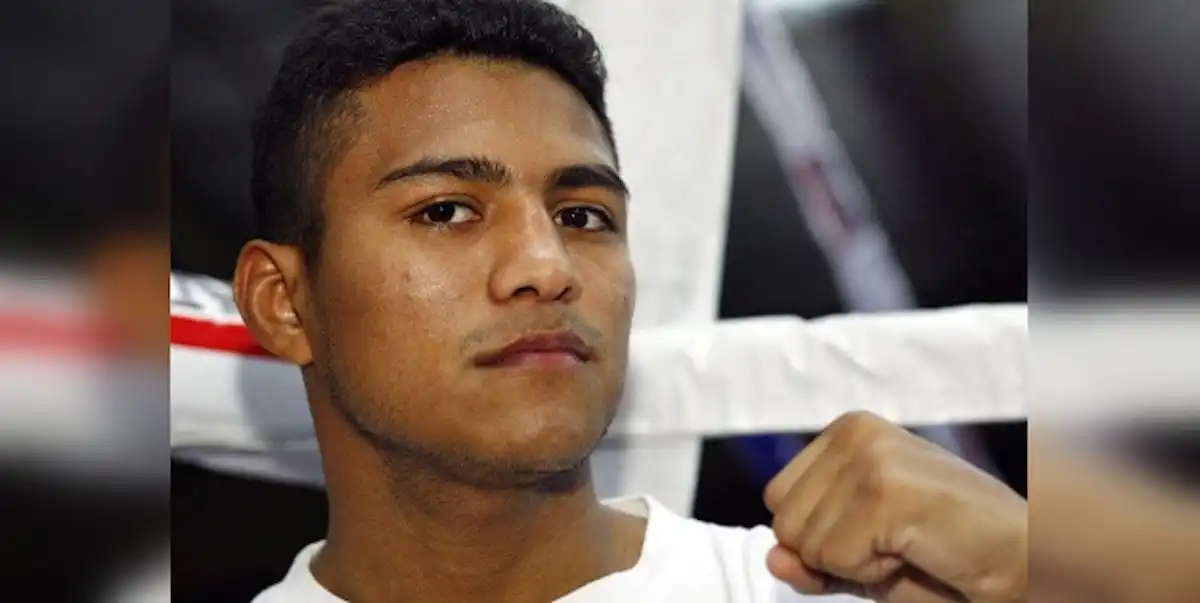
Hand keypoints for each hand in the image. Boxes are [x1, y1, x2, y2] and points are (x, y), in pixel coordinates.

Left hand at [764, 411, 1026, 602]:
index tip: (874, 536)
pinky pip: (834, 558)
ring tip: (908, 543)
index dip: (815, 539)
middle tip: (895, 542)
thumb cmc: (949, 557)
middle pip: (782, 520)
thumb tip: (773, 557)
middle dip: (829, 552)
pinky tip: (915, 550)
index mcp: (846, 431)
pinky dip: (873, 573)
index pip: (776, 499)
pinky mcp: (884, 489)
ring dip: (854, 563)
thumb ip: (811, 556)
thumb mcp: (862, 558)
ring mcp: (869, 455)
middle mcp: (854, 431)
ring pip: (803, 543)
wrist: (1027, 558)